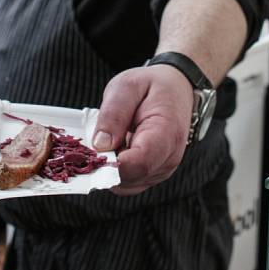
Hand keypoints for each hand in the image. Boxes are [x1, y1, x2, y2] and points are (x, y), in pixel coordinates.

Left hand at [92, 65, 193, 195]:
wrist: (176, 89)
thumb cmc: (153, 86)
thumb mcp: (128, 86)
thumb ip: (114, 113)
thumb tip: (100, 145)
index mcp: (166, 133)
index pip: (139, 162)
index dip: (112, 163)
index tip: (92, 151)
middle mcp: (168, 158)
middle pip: (129, 177)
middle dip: (105, 164)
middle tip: (96, 138)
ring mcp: (162, 169)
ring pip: (125, 184)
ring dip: (110, 166)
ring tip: (111, 138)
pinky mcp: (153, 174)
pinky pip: (128, 182)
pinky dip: (116, 168)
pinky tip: (116, 147)